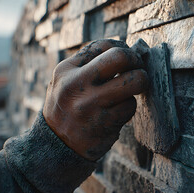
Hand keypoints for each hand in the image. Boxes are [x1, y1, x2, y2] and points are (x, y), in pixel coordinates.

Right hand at [43, 39, 148, 160]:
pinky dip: (129, 106)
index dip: (121, 47)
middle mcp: (77, 84)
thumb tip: (126, 51)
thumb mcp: (63, 81)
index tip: (126, 56)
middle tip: (138, 67)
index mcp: (66, 70)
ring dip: (139, 83)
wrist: (55, 147)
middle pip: (120, 57)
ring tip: (132, 89)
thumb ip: (87, 65)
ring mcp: (91, 104)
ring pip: (133, 81)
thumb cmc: (66, 108)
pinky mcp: (105, 123)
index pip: (102, 46)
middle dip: (136, 60)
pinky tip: (119, 110)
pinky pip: (130, 105)